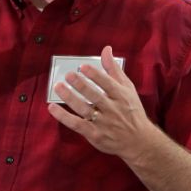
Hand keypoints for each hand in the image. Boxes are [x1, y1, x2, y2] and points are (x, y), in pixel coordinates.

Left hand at [47, 45, 157, 159]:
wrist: (138, 141)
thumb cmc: (131, 111)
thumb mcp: (127, 88)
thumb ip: (114, 69)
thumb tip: (106, 49)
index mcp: (121, 96)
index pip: (108, 84)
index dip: (96, 75)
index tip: (84, 67)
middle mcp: (112, 109)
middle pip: (95, 96)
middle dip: (81, 85)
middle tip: (68, 75)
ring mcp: (103, 123)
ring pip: (84, 110)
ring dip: (70, 98)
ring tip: (58, 87)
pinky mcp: (94, 134)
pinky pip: (77, 125)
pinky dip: (64, 117)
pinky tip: (52, 108)